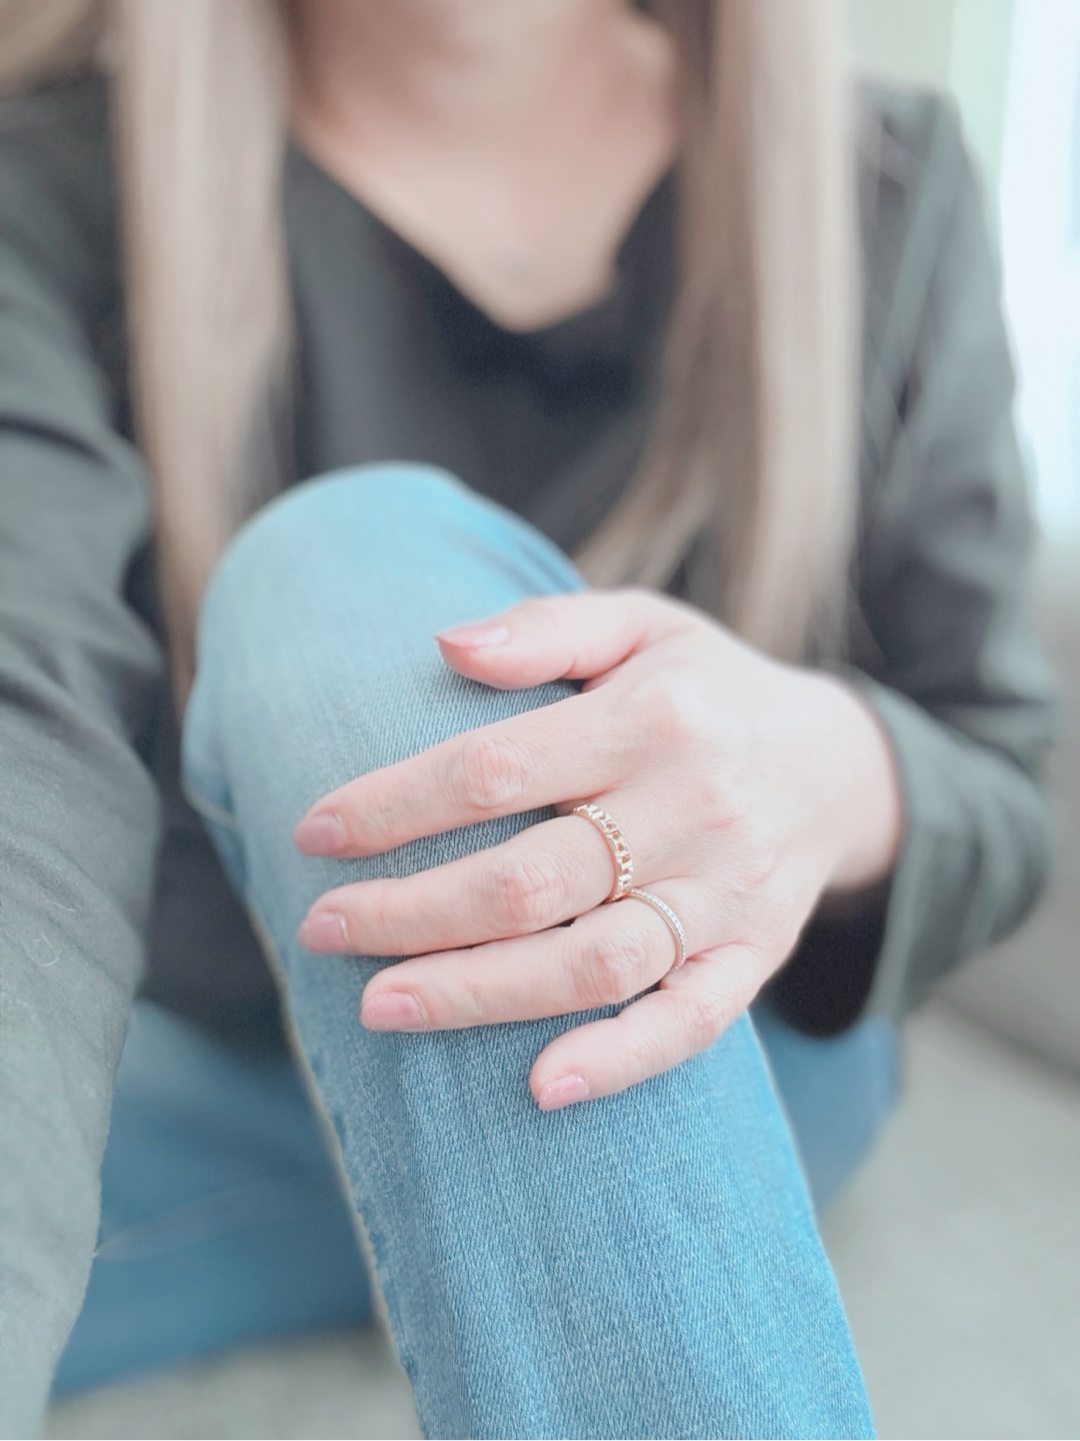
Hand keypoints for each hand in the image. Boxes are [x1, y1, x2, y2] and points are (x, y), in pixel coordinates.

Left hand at [294, 589, 901, 1108]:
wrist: (835, 767)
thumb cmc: (705, 692)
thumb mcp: (640, 627)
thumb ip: (546, 632)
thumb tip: (445, 644)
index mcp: (653, 719)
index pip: (496, 771)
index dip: (393, 806)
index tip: (313, 833)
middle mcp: (693, 810)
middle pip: (530, 881)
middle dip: (410, 912)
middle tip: (321, 930)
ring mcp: (725, 895)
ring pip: (593, 962)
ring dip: (478, 994)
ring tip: (378, 1008)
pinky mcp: (752, 957)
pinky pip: (692, 1022)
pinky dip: (621, 1060)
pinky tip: (542, 1087)